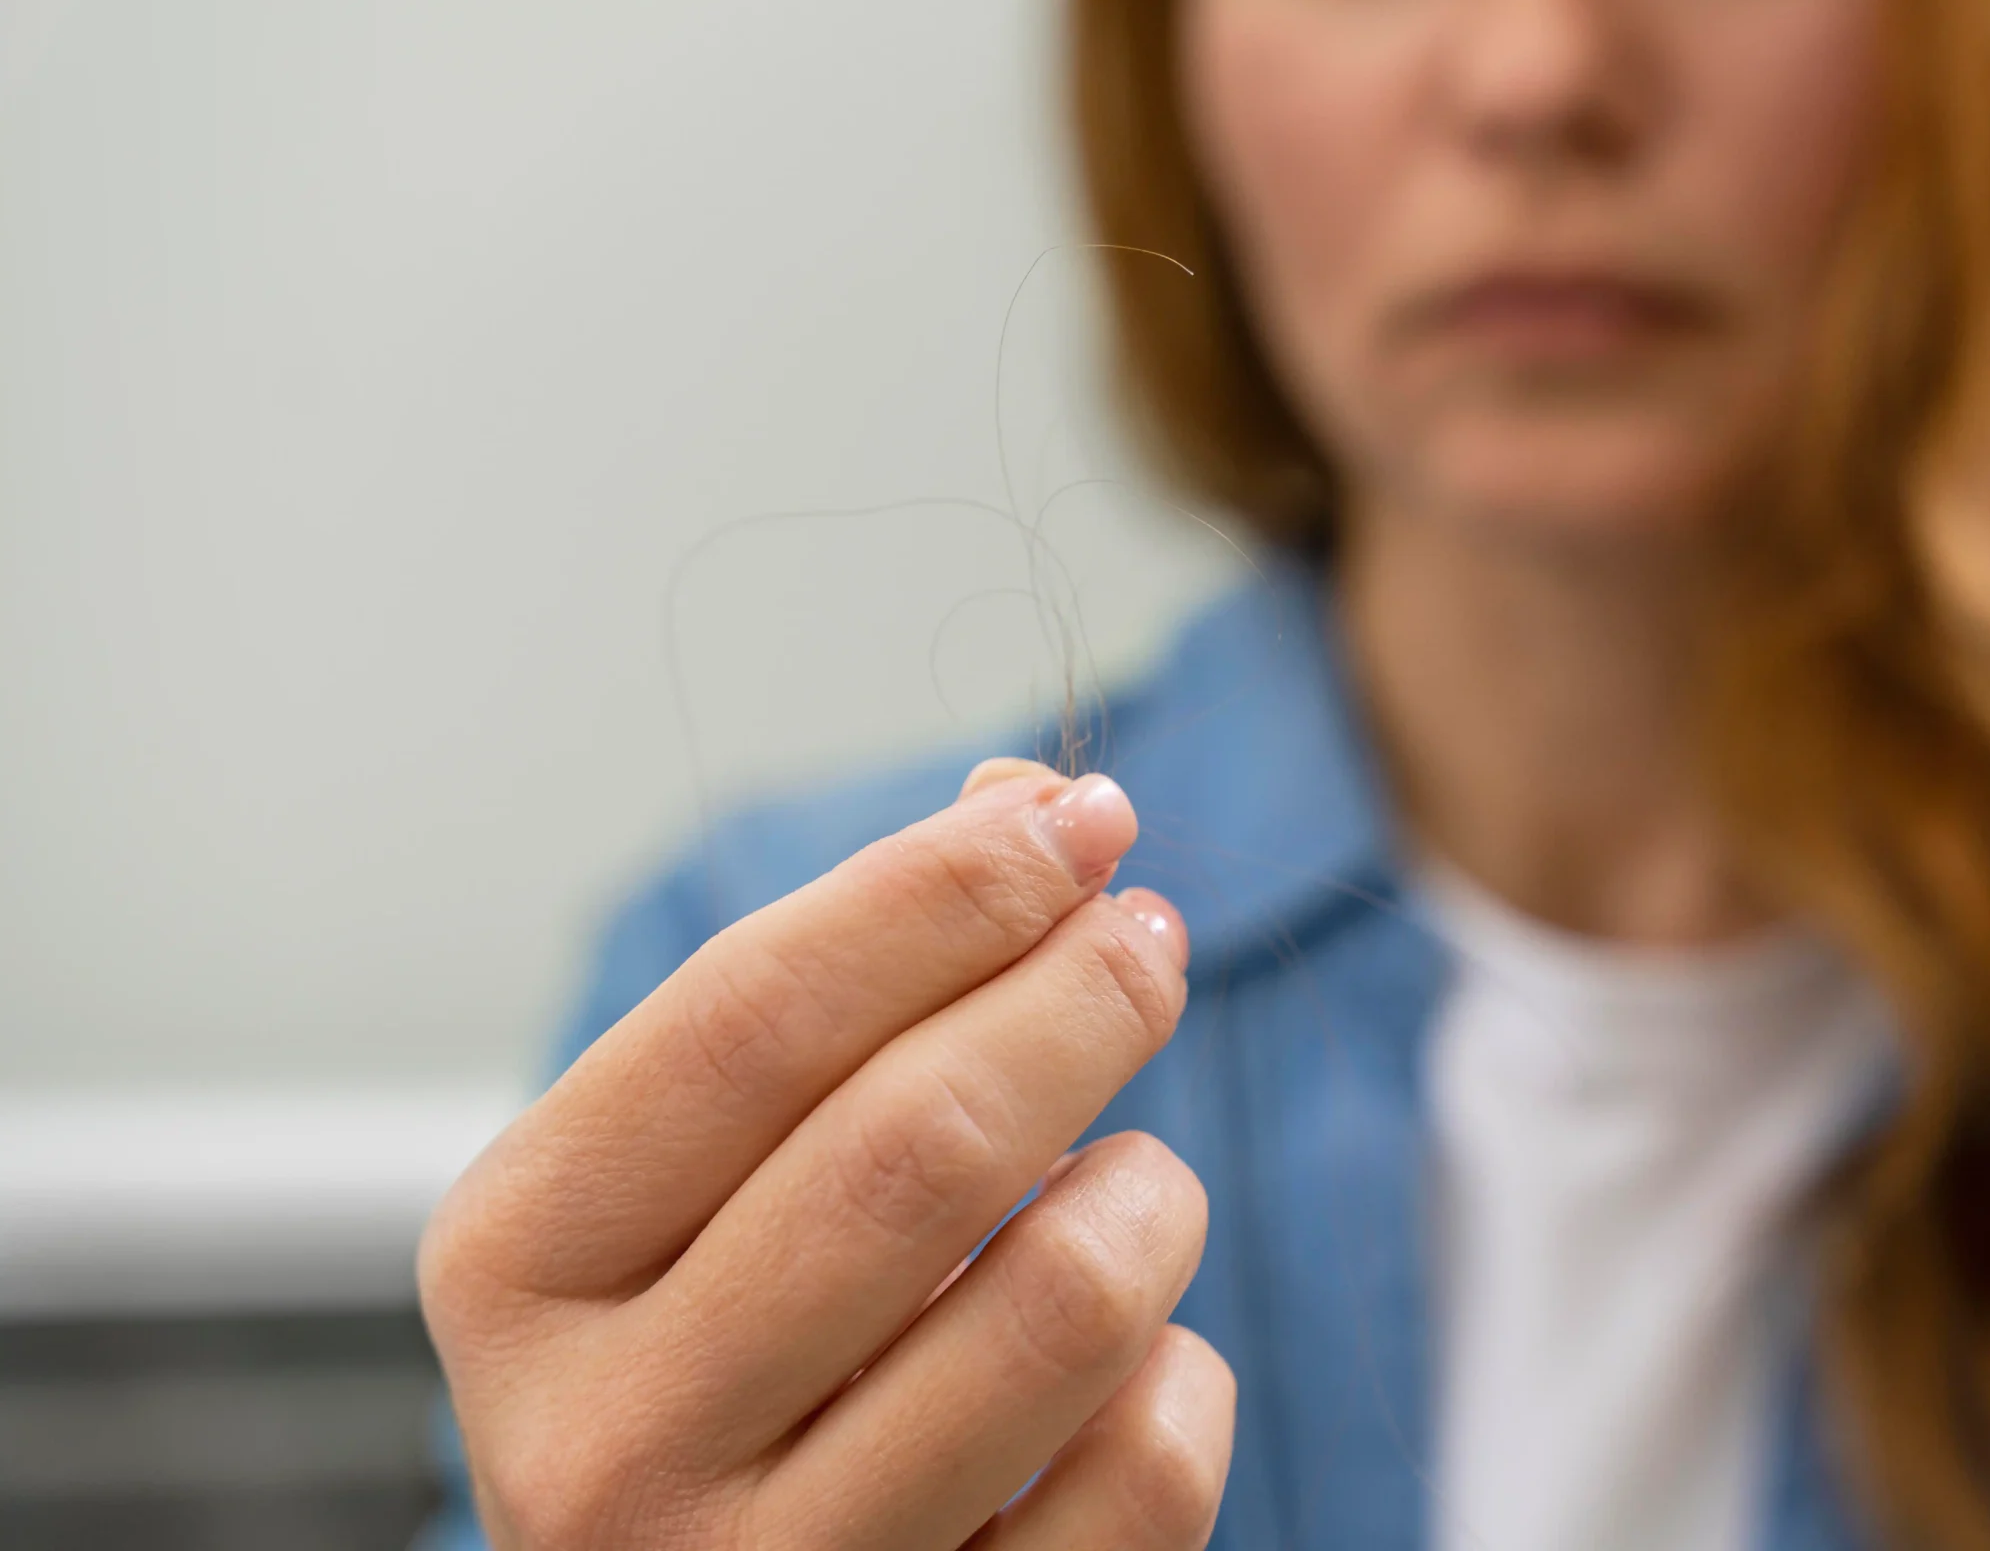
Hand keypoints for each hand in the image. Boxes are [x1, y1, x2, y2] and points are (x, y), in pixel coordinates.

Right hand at [420, 759, 1231, 1549]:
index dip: (945, 891)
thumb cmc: (726, 1361)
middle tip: (1147, 944)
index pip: (754, 1016)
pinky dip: (1180, 1379)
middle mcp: (602, 1445)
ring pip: (1056, 1307)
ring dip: (1146, 1200)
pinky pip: (1140, 1476)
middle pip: (917, 1145)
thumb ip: (848, 989)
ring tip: (1131, 1185)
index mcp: (518, 1265)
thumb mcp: (717, 1176)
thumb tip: (1024, 804)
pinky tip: (1130, 1363)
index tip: (1080, 818)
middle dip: (1077, 1001)